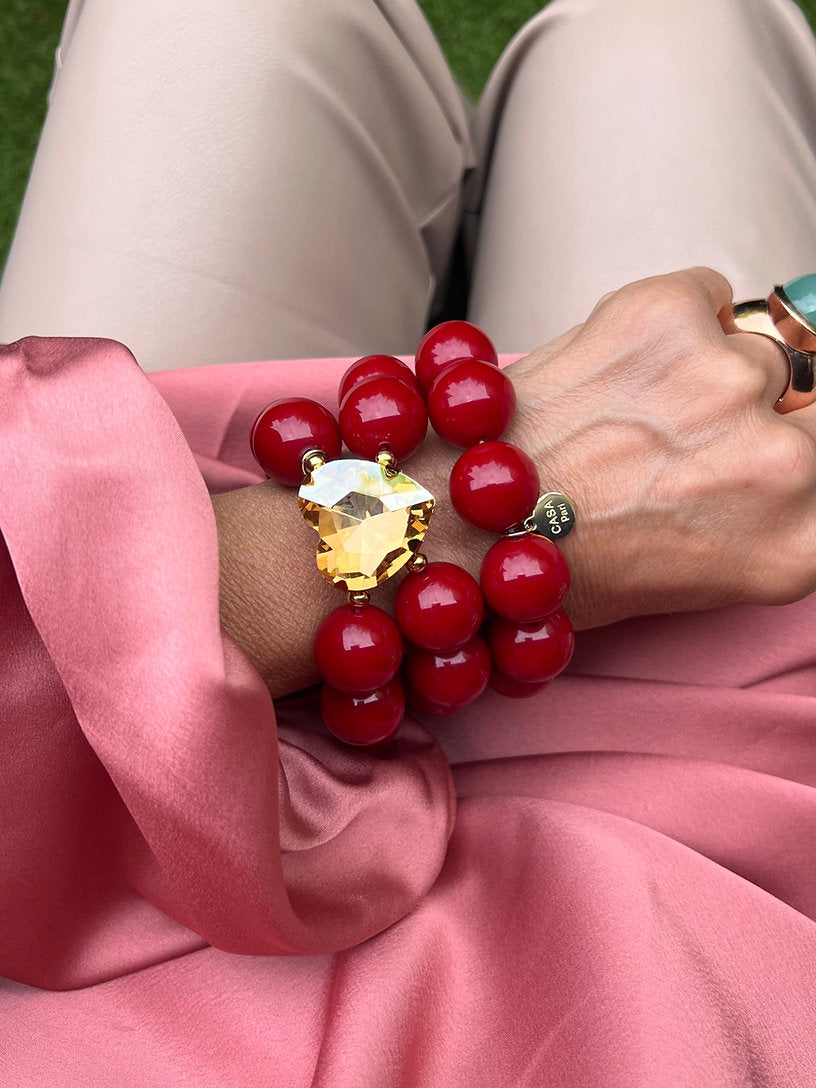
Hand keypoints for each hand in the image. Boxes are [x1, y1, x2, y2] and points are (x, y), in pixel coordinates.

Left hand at [506, 267, 815, 628]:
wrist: (460, 522)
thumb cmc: (558, 564)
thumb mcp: (698, 574)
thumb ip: (765, 511)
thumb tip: (788, 442)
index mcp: (797, 543)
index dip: (793, 447)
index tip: (771, 444)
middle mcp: (780, 461)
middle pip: (814, 404)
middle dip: (756, 419)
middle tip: (687, 441)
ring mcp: (725, 378)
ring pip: (756, 352)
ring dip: (706, 373)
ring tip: (633, 411)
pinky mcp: (666, 312)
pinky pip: (709, 293)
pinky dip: (675, 320)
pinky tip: (622, 367)